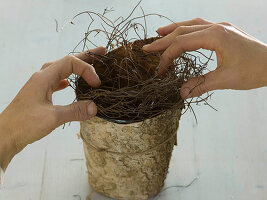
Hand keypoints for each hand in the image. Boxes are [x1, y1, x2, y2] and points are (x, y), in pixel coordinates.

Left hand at [0, 47, 104, 169]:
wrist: (4, 136)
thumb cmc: (23, 125)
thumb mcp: (53, 118)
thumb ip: (75, 111)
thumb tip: (95, 107)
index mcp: (44, 78)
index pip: (70, 63)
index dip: (86, 70)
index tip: (96, 84)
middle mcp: (41, 77)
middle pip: (66, 61)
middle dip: (85, 56)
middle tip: (102, 52)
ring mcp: (39, 85)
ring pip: (61, 70)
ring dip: (76, 67)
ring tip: (88, 66)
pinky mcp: (39, 94)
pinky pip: (55, 81)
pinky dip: (66, 80)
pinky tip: (69, 85)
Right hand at [142, 18, 266, 98]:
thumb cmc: (254, 70)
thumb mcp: (225, 79)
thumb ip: (200, 84)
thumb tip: (180, 94)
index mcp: (216, 36)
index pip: (182, 43)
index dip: (167, 56)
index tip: (159, 70)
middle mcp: (217, 27)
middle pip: (183, 31)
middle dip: (163, 40)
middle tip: (147, 48)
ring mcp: (221, 27)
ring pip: (191, 25)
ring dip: (174, 29)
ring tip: (159, 33)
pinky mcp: (224, 32)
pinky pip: (201, 26)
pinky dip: (187, 30)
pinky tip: (182, 33)